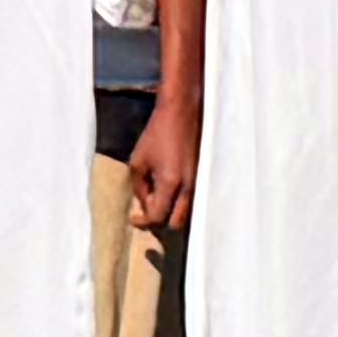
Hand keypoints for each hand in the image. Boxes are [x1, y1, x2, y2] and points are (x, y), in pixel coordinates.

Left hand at [124, 89, 197, 235]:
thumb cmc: (157, 134)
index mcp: (171, 184)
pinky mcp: (204, 179)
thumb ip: (140, 188)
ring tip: (157, 201)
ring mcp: (200, 184)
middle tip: (146, 213)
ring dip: (172, 214)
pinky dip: (180, 204)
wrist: (183, 112)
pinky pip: (193, 202)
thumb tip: (145, 205)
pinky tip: (169, 193)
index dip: (143, 222)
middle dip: (159, 222)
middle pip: (176, 224)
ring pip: (188, 215)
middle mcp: (189, 188)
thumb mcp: (138, 162)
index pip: (158, 218)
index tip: (133, 218)